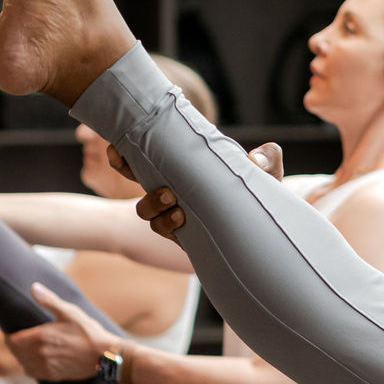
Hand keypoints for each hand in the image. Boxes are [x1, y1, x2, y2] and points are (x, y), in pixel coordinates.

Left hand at [8, 283, 116, 380]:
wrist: (103, 355)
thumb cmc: (88, 331)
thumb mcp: (69, 312)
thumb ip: (49, 300)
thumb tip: (34, 287)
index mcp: (40, 337)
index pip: (12, 341)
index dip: (9, 336)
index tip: (12, 332)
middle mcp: (39, 354)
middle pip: (15, 352)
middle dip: (14, 346)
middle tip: (18, 339)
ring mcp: (45, 366)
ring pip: (22, 363)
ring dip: (21, 357)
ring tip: (26, 349)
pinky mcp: (53, 376)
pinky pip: (32, 373)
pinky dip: (29, 367)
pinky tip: (35, 361)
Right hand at [126, 142, 283, 245]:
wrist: (267, 230)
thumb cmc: (262, 195)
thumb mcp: (267, 176)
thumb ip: (267, 161)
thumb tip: (257, 157)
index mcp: (183, 170)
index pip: (147, 158)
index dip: (124, 153)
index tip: (116, 145)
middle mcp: (174, 191)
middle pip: (135, 179)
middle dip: (127, 169)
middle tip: (135, 160)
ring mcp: (177, 216)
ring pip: (147, 213)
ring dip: (153, 204)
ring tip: (174, 204)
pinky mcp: (186, 238)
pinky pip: (167, 234)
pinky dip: (168, 226)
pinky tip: (181, 221)